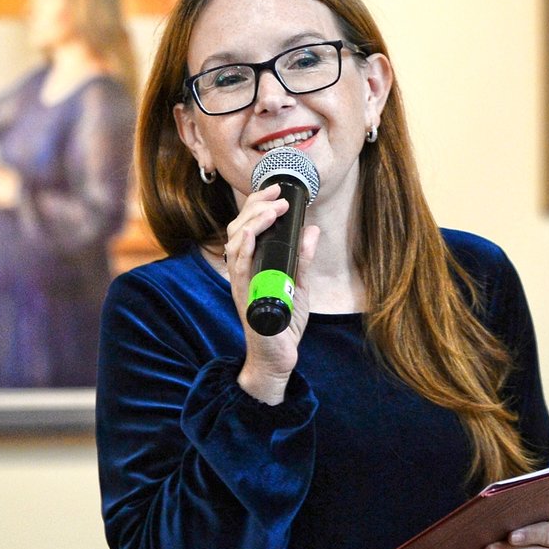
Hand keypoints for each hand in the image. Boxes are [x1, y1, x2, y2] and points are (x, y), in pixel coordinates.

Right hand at [219, 182, 319, 405]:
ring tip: (272, 208)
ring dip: (253, 220)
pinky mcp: (244, 296)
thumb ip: (303, 258)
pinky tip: (252, 233)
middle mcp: (242, 270)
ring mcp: (241, 282)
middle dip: (257, 205)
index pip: (249, 225)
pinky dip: (243, 246)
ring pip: (236, 241)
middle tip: (279, 194)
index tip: (278, 190)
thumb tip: (312, 230)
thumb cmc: (283, 323)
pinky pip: (238, 267)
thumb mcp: (299, 285)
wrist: (277, 358)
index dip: (259, 204)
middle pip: (239, 227)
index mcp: (254, 264)